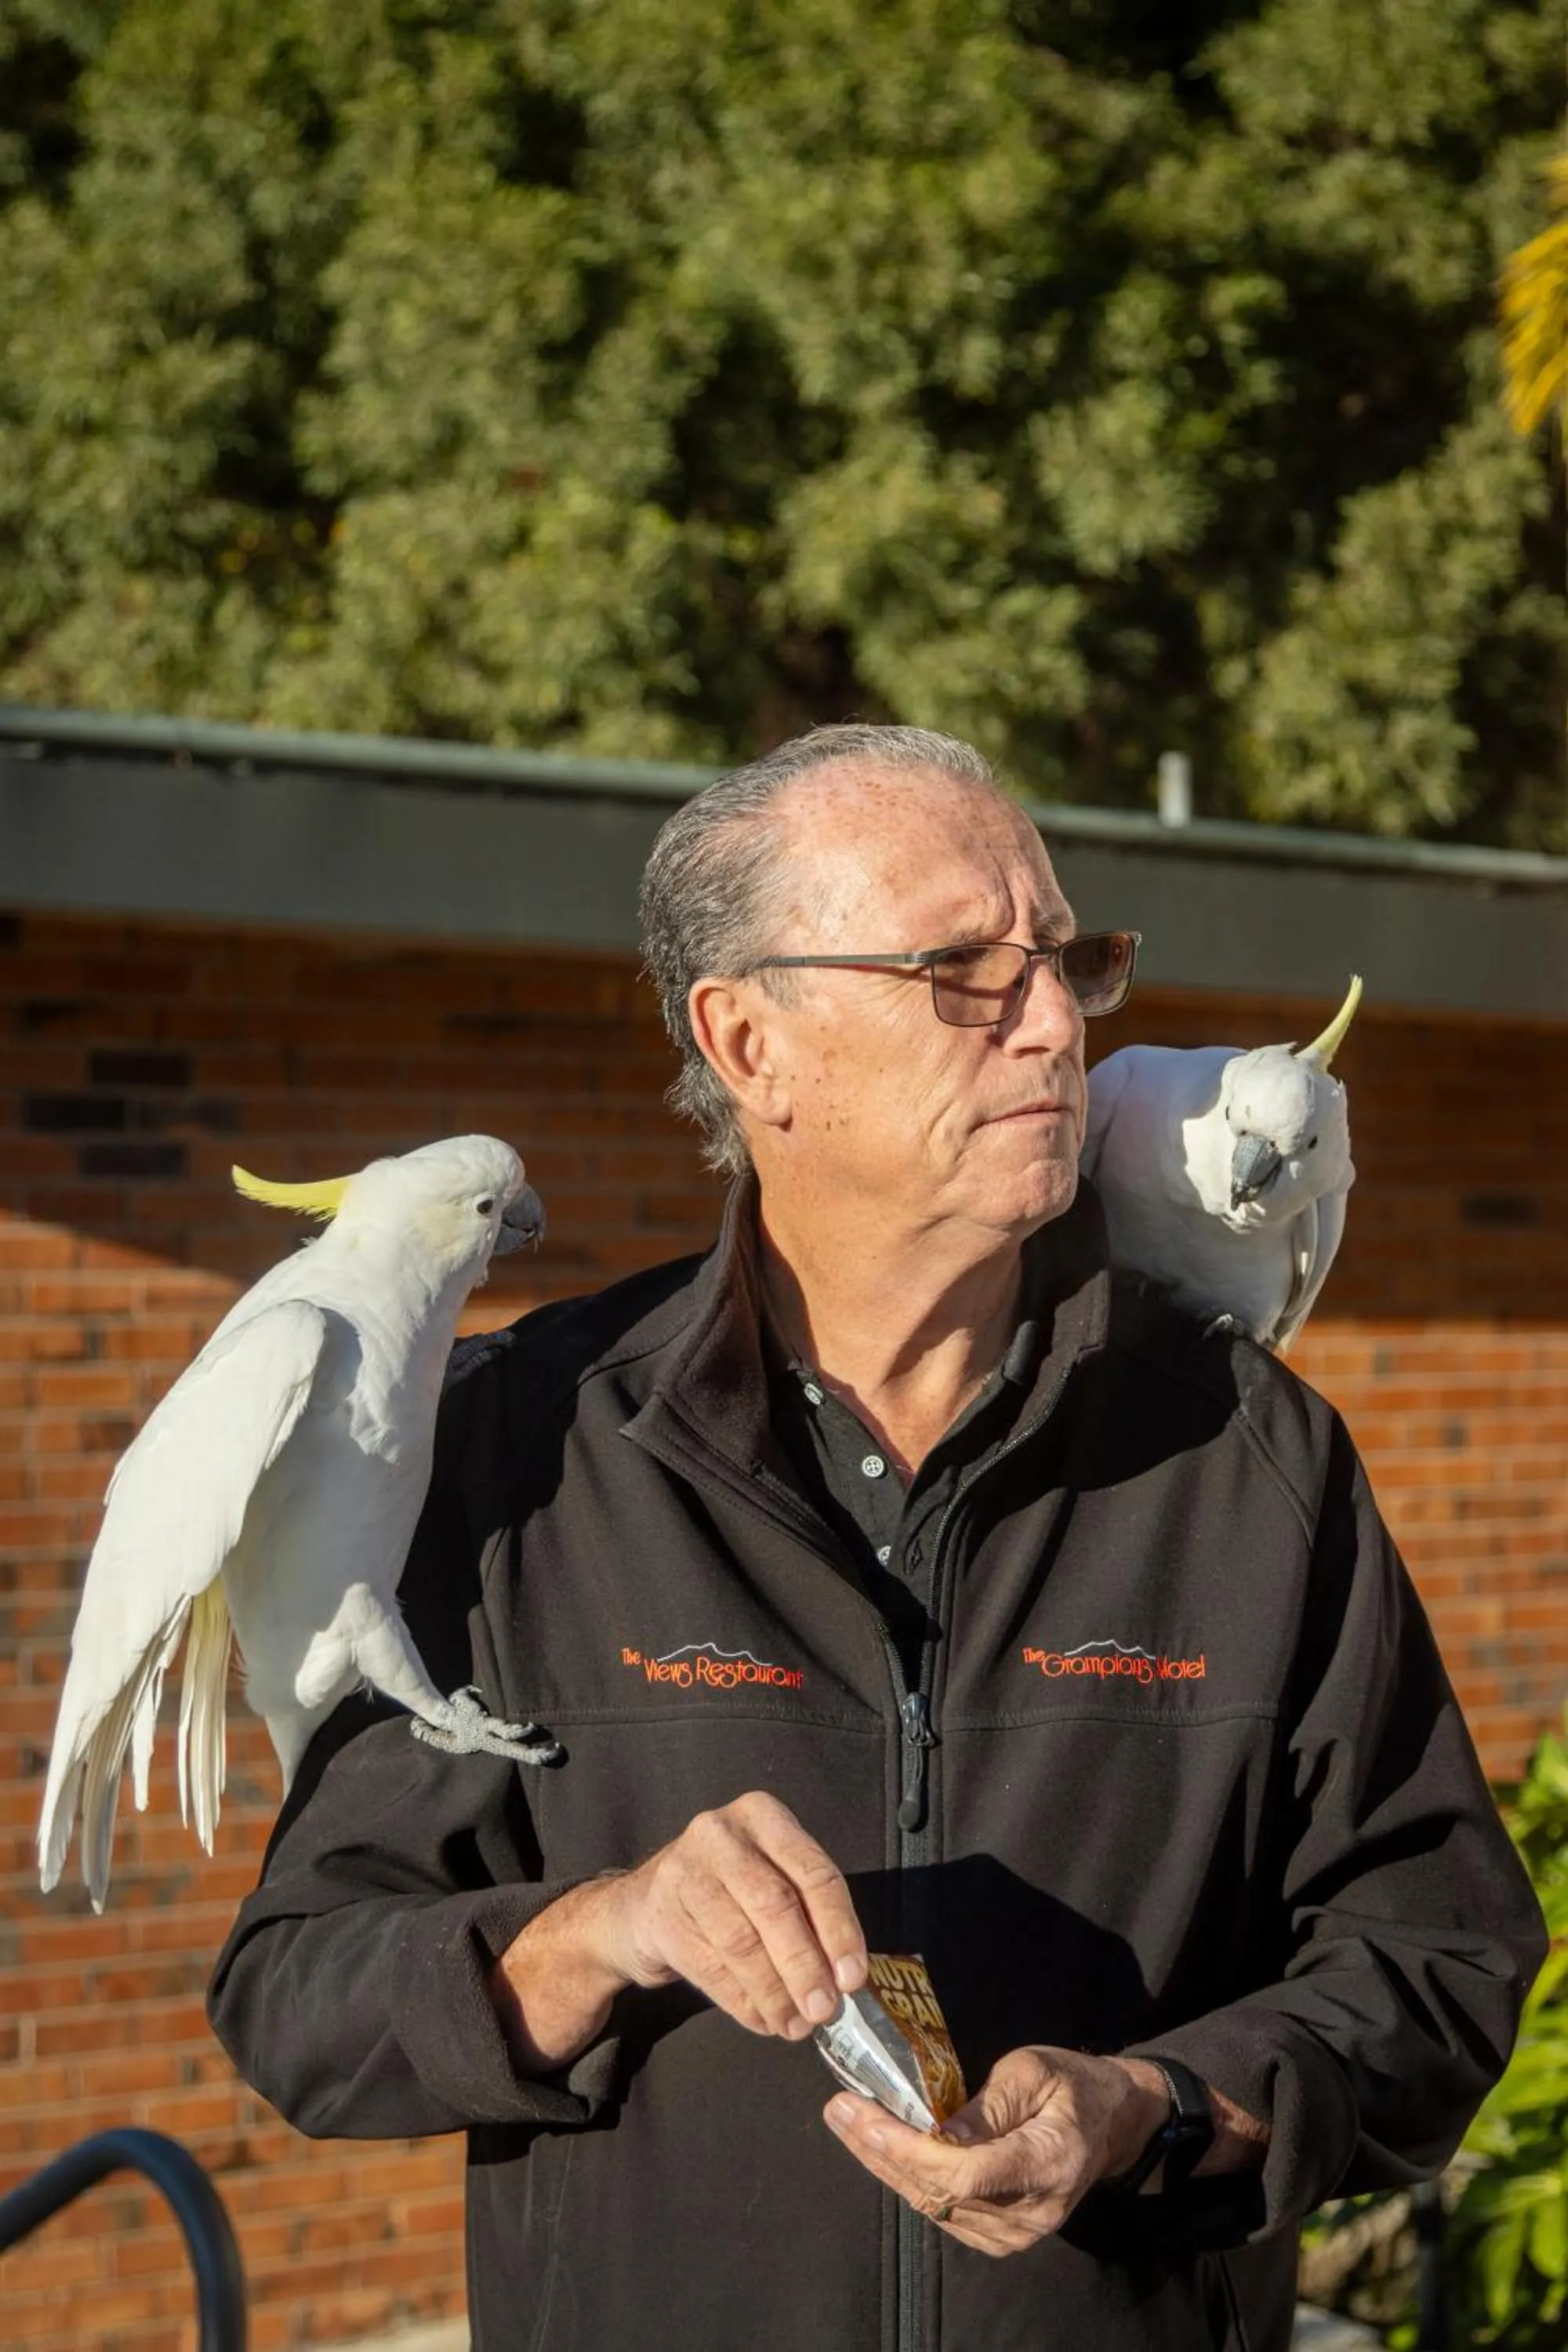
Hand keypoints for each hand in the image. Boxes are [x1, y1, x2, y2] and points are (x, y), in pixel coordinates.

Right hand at [491, 1791, 867, 2069]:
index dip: (838, 1928)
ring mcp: (684, 1872)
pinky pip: (711, 1968)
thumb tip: (843, 1980)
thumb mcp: (770, 1876)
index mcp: (763, 1816)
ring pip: (741, 1941)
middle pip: (775, 1905)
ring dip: (775, 1993)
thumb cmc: (728, 1889)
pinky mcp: (660, 1915)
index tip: (853, 1977)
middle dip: (804, 1965)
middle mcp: (721, 1835)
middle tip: (824, 2010)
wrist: (644, 1903)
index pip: (812, 1872)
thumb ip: (807, 1914)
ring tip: (795, 2025)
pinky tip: (764, 2021)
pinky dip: (744, 2003)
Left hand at [823, 2046, 1169, 2257]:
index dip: (909, 2150)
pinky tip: (879, 2149)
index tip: (864, 2116)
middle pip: (939, 2193)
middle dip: (880, 2152)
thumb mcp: (1034, 2070)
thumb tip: (938, 2131)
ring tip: (846, 2123)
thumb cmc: (1073, 2085)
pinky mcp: (1001, 2236)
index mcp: (1046, 2163)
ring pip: (934, 2206)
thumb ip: (990, 2104)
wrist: (1111, 2124)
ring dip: (884, 2165)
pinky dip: (907, 2180)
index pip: (965, 2173)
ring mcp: (1016, 2233)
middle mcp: (1029, 2213)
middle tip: (838, 2111)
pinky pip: (943, 2212)